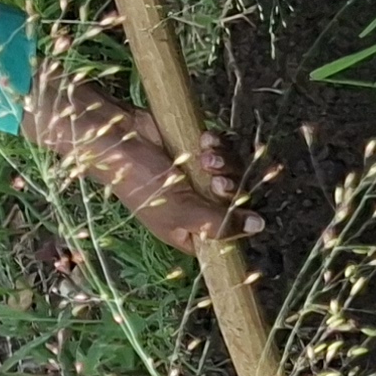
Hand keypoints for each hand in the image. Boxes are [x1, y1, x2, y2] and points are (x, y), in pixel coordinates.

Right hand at [26, 67, 259, 253]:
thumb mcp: (180, 210)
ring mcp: (198, 178)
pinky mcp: (198, 152)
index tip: (243, 210)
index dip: (239, 224)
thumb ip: (219, 222)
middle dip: (230, 188)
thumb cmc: (139, 182)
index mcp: (190, 232)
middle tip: (215, 181)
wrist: (116, 138)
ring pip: (233, 173)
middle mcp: (197, 206)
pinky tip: (203, 141)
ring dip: (224, 164)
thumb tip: (258, 227)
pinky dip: (217, 145)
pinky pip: (223, 150)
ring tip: (205, 158)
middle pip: (236, 202)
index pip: (227, 237)